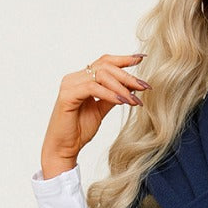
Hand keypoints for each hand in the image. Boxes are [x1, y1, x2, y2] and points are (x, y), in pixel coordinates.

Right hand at [39, 53, 150, 176]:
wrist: (63, 149)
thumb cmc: (78, 131)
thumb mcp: (100, 110)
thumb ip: (112, 97)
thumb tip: (130, 87)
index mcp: (81, 79)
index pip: (104, 62)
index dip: (123, 59)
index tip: (141, 59)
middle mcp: (74, 78)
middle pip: (105, 66)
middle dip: (128, 76)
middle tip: (144, 87)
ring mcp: (69, 85)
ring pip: (101, 75)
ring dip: (122, 87)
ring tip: (135, 100)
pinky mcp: (67, 96)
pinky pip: (93, 88)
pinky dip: (110, 94)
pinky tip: (122, 102)